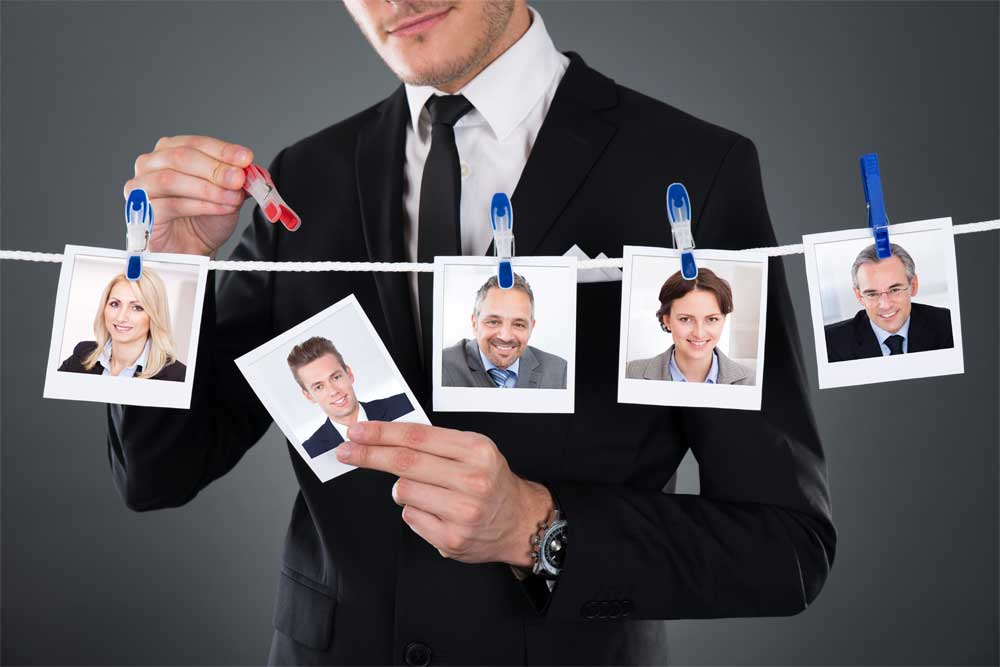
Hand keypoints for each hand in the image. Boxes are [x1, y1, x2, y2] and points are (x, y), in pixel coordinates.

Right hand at [124, 135, 253, 256]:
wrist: (193, 249)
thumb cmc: (204, 218)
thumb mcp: (228, 193)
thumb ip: (237, 179)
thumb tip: (250, 169)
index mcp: (169, 151)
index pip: (195, 143)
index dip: (222, 150)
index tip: (246, 158)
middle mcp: (150, 164)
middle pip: (180, 157)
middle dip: (215, 168)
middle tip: (238, 179)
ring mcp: (141, 187)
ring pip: (171, 179)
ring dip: (208, 188)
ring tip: (233, 198)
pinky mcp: (140, 212)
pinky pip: (169, 204)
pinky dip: (200, 206)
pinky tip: (221, 209)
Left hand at [336, 422, 553, 566]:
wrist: (519, 521)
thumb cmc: (492, 482)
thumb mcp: (474, 450)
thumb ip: (435, 443)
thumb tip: (385, 437)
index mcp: (477, 450)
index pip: (417, 437)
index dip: (381, 433)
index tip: (358, 431)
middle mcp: (472, 480)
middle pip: (404, 463)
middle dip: (368, 455)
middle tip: (346, 451)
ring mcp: (462, 512)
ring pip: (403, 491)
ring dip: (402, 488)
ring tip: (426, 490)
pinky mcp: (451, 539)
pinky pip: (410, 517)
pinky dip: (414, 511)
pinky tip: (436, 511)